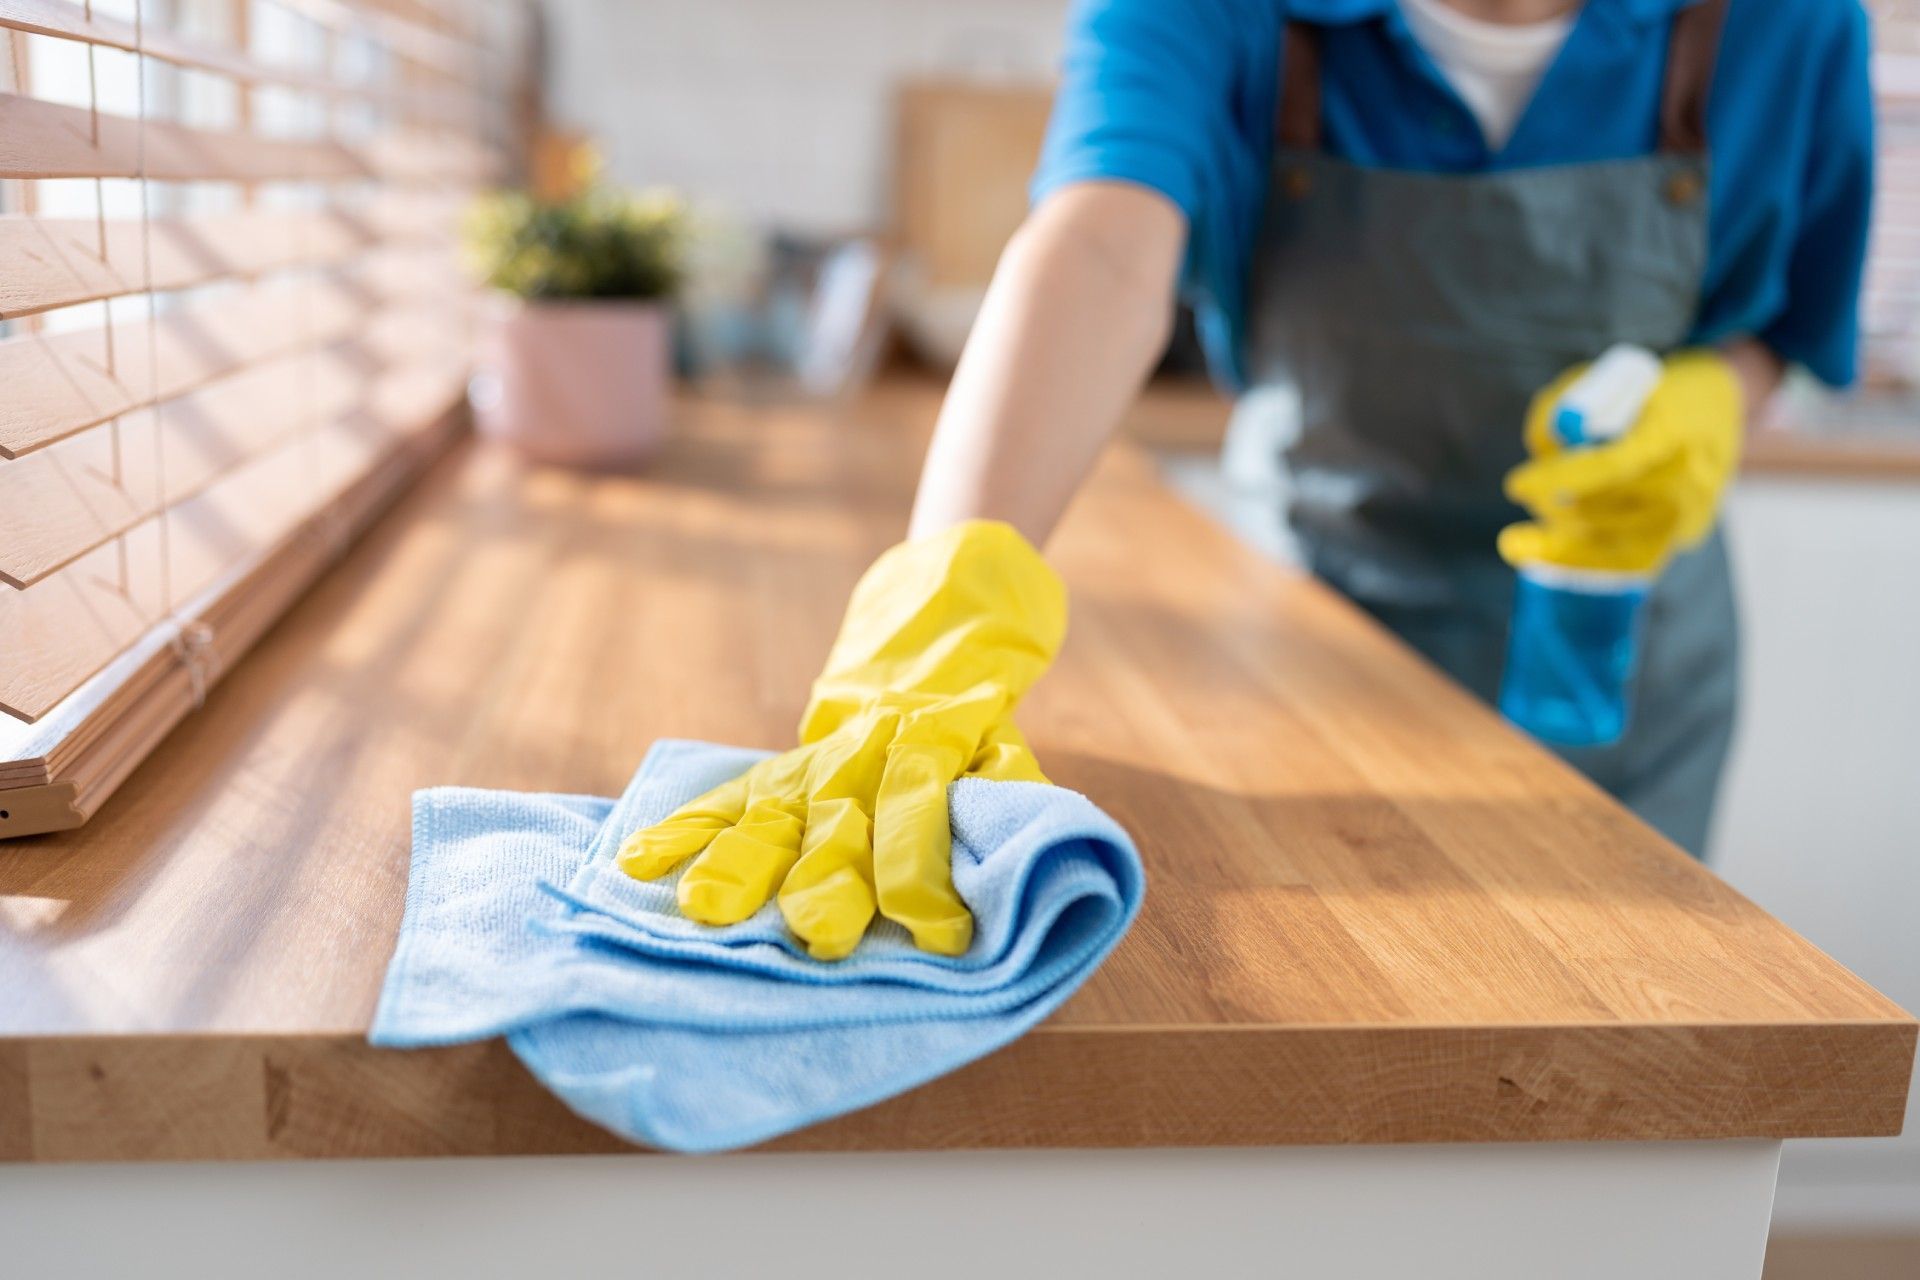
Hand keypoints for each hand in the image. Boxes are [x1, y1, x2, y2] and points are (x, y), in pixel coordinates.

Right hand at [617, 521, 1065, 959]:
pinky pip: (724, 799)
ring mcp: (811, 766)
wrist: (930, 636)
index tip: (936, 935)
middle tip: (817, 935)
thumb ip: (1004, 796)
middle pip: (840, 826)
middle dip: (828, 881)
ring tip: (706, 908)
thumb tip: (1011, 861)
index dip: (926, 876)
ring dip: (739, 864)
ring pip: (771, 817)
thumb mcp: (1005, 748)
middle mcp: (862, 761)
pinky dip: (681, 828)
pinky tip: (639, 863)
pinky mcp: (775, 769)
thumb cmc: (976, 720)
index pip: (922, 816)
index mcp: (929, 753)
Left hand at [1499, 349, 1742, 575]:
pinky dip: (1585, 556)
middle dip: (1551, 504)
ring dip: (1566, 528)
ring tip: (1548, 506)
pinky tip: (1548, 549)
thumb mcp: (1604, 378)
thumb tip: (1542, 447)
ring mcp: (1692, 508)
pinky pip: (1629, 559)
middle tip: (1527, 492)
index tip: (1515, 485)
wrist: (1719, 402)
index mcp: (1671, 429)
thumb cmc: (1650, 389)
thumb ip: (1564, 407)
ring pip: (1610, 538)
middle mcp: (1688, 475)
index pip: (1610, 463)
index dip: (1559, 477)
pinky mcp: (1690, 530)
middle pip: (1604, 506)